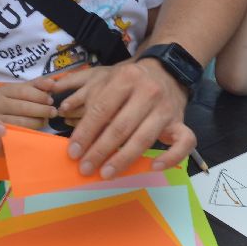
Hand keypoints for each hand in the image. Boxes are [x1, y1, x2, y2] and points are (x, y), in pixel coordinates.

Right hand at [0, 79, 55, 129]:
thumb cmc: (17, 101)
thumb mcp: (25, 89)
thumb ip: (39, 84)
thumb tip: (52, 83)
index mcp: (4, 90)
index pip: (23, 91)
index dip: (39, 96)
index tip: (51, 100)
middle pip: (22, 107)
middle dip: (41, 109)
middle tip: (53, 112)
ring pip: (21, 121)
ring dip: (38, 120)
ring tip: (47, 119)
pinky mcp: (2, 133)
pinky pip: (20, 131)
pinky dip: (32, 128)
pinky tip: (39, 125)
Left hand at [53, 59, 194, 177]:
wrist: (166, 71)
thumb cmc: (130, 81)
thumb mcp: (107, 77)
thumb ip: (86, 94)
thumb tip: (63, 110)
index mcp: (126, 79)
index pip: (101, 109)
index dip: (85, 133)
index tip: (73, 152)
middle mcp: (148, 92)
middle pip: (120, 127)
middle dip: (99, 150)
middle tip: (85, 168)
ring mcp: (166, 108)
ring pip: (144, 138)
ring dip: (123, 159)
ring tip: (106, 173)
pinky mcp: (181, 121)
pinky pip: (184, 142)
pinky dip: (171, 157)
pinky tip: (154, 167)